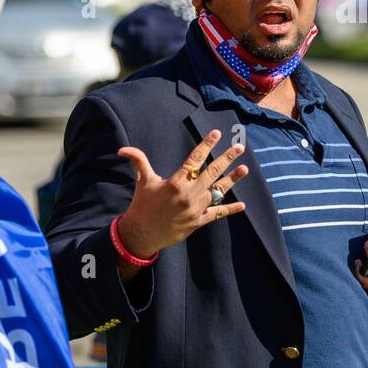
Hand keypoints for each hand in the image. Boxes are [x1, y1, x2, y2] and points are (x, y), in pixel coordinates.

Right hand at [114, 130, 249, 258]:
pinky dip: (229, 209)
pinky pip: (217, 214)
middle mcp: (189, 194)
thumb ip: (138, 161)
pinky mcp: (198, 222)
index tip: (216, 133)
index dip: (206, 145)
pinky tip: (242, 205)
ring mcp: (196, 209)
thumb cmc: (142, 205)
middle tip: (238, 147)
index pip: (194, 159)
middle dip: (226, 158)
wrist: (141, 234)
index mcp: (176, 182)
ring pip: (218, 191)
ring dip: (232, 180)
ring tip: (244, 169)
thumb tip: (123, 149)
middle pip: (212, 172)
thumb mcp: (142, 181)